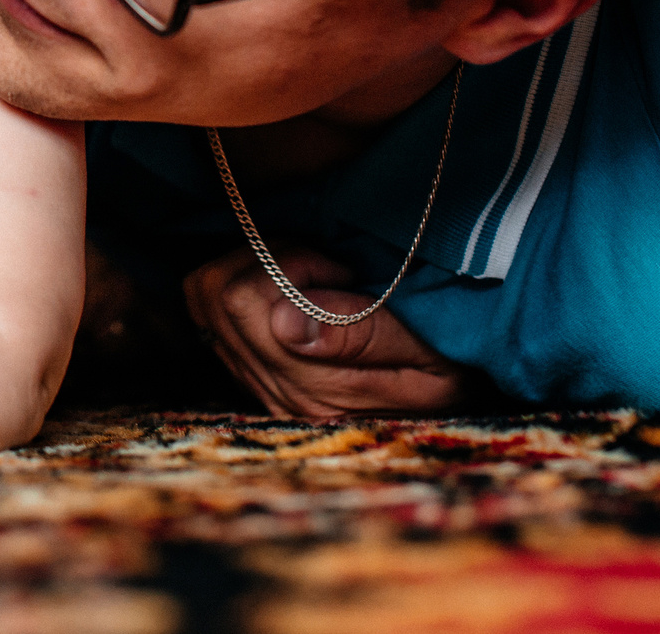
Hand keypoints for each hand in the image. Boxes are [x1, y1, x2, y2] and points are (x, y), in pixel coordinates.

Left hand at [182, 245, 484, 418]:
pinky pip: (208, 312)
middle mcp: (277, 395)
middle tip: (329, 267)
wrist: (454, 401)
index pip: (243, 302)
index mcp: (317, 392)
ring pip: (205, 300)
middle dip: (270, 258)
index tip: (343, 271)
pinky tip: (293, 286)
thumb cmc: (452, 365)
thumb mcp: (432, 354)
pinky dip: (244, 279)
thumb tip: (283, 319)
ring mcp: (258, 385)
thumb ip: (362, 334)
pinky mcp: (249, 371)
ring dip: (254, 265)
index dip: (291, 263)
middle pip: (217, 296)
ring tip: (312, 273)